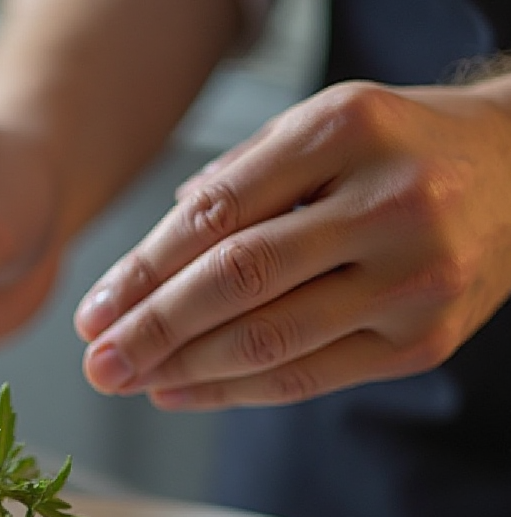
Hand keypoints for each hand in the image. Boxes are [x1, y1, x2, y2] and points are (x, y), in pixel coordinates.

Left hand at [74, 78, 510, 407]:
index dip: (143, 271)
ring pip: (271, 339)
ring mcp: (412, 276)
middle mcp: (387, 201)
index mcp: (344, 129)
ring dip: (184, 371)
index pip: (218, 214)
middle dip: (153, 330)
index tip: (93, 309)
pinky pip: (311, 377)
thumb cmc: (403, 146)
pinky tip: (182, 392)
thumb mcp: (324, 124)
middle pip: (238, 280)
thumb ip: (241, 174)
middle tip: (96, 362)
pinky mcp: (424, 339)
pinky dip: (235, 391)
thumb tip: (156, 244)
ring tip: (128, 382)